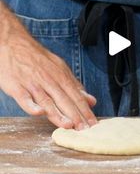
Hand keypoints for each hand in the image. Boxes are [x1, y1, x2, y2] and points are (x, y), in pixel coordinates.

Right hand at [0, 1, 97, 129]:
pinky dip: (32, 106)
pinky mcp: (17, 87)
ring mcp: (32, 84)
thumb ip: (74, 85)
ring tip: (69, 125)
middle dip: (76, 116)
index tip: (93, 124)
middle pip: (65, 100)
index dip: (86, 111)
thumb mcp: (59, 67)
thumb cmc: (36, 58)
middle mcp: (48, 80)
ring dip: (58, 114)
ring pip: (47, 101)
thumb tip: (91, 100)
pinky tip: (40, 113)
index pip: (76, 96)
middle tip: (85, 130)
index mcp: (60, 75)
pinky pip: (25, 99)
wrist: (12, 43)